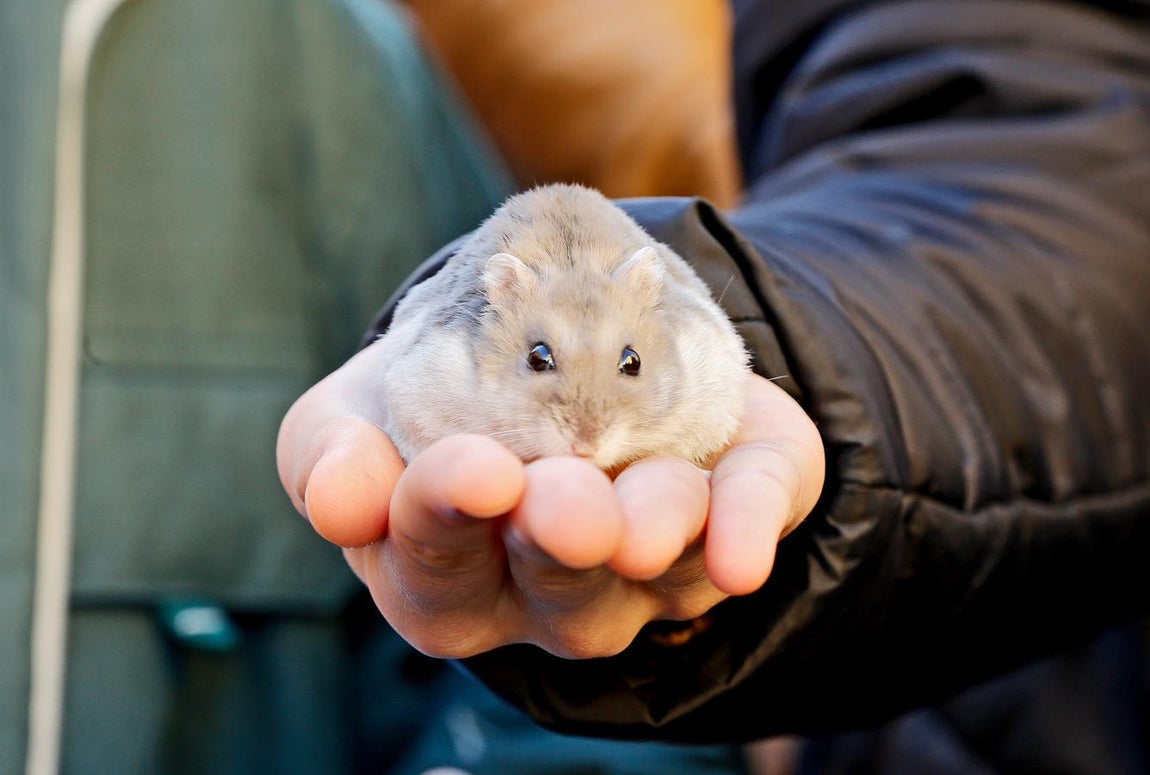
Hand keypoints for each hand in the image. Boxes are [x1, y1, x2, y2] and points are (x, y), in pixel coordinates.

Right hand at [277, 348, 823, 658]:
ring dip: (653, 540)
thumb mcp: (358, 407)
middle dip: (558, 546)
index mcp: (450, 569)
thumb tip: (337, 499)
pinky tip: (743, 553)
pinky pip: (748, 522)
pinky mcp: (729, 500)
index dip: (445, 527)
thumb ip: (329, 452)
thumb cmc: (435, 394)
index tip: (470, 471)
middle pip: (555, 593)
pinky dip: (745, 529)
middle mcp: (551, 584)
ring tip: (640, 517)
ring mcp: (647, 557)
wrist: (539, 331)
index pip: (434, 575)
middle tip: (559, 502)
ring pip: (657, 578)